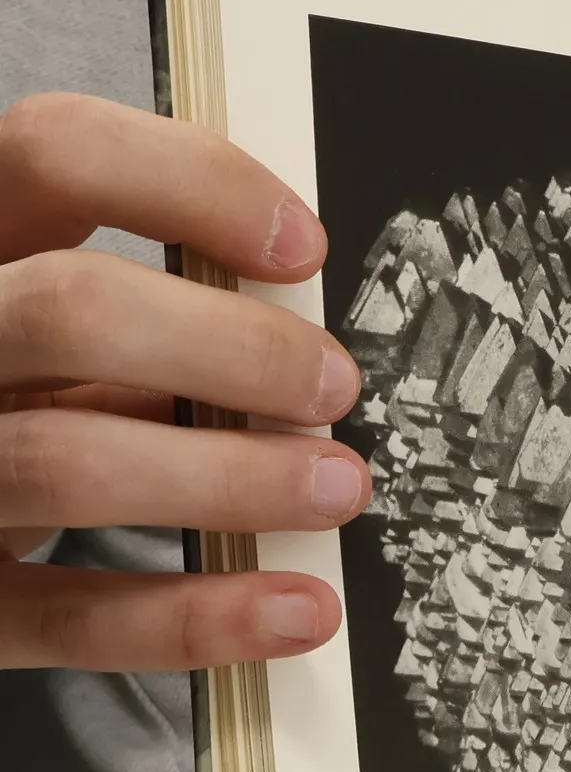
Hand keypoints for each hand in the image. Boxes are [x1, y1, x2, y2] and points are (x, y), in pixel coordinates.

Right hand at [0, 92, 367, 669]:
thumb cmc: (7, 411)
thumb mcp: (43, 339)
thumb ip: (139, 324)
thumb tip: (297, 336)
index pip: (55, 154)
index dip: (193, 185)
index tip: (301, 247)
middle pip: (70, 310)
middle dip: (233, 349)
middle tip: (332, 386)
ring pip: (67, 464)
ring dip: (233, 480)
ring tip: (337, 486)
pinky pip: (73, 616)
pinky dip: (200, 617)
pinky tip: (296, 610)